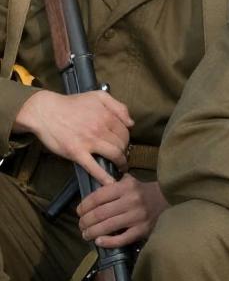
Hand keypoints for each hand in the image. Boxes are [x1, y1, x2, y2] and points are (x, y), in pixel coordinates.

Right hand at [13, 89, 131, 183]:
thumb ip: (118, 107)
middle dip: (125, 151)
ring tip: (120, 167)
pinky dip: (104, 177)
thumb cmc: (72, 103)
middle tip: (121, 155)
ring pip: (114, 155)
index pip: (126, 131)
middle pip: (122, 144)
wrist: (46, 111)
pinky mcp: (76, 153)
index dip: (127, 139)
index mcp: (107, 115)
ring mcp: (89, 142)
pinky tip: (110, 183)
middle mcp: (101, 129)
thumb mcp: (99, 96)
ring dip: (120, 163)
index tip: (124, 144)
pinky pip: (94, 167)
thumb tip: (131, 123)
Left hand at [78, 175, 167, 247]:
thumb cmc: (143, 191)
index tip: (79, 211)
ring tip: (86, 234)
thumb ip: (112, 184)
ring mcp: (137, 217)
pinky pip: (120, 239)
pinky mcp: (142, 230)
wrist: (167, 198)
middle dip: (85, 221)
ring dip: (91, 232)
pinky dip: (107, 242)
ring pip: (107, 227)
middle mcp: (131, 200)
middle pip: (100, 214)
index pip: (98, 196)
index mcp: (126, 187)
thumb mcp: (129, 181)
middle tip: (81, 225)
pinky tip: (99, 241)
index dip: (84, 205)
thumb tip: (91, 194)